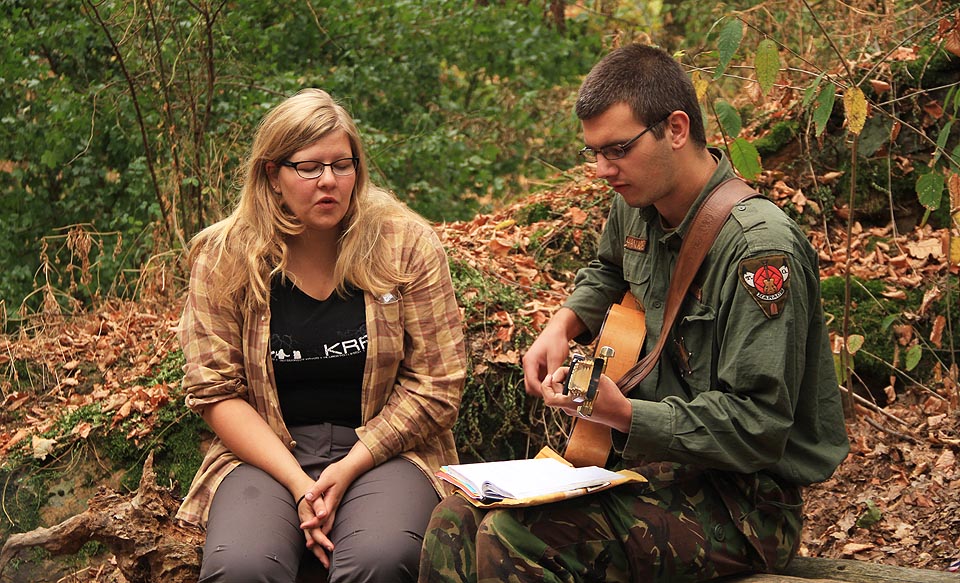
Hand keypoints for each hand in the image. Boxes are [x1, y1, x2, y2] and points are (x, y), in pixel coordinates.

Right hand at [296, 493, 333, 566]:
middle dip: (319, 553)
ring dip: (318, 553)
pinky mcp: (307, 526)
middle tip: (327, 564)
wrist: (300, 488)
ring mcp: (306, 526)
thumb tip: (323, 515)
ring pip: (310, 542)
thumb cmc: (309, 491)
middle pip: (311, 542)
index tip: (330, 548)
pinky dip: (316, 547)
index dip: (322, 541)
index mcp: (308, 518)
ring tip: (325, 563)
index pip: (315, 532)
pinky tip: (321, 553)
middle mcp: (305, 524)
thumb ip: (319, 506)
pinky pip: (311, 539)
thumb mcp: (315, 495)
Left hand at [299, 441, 373, 563]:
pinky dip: (324, 528)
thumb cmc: (337, 473)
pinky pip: (329, 521)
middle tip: (309, 545)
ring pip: (329, 524)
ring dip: (322, 535)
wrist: (349, 470)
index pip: (321, 516)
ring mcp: (335, 507)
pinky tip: (319, 531)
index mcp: (331, 501)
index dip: (312, 523)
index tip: (303, 526)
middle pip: (327, 525)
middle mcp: (334, 506)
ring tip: (313, 544)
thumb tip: (308, 498)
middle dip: (319, 536)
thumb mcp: (325, 478)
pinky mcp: (334, 506)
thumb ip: (317, 489)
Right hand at [522, 309, 582, 395]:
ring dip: (544, 388)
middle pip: (530, 386)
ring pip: (534, 385)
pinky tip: (557, 383)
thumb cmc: (555, 340)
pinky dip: (547, 384)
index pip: (531, 383)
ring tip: (558, 388)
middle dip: (542, 392)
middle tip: (556, 393)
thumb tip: (554, 388)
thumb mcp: (555, 357)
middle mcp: (528, 366)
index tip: (555, 394)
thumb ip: (553, 373)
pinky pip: (540, 380)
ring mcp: (532, 367)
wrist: (557, 330)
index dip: (542, 391)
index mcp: (529, 362)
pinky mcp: (538, 368)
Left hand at [540, 367, 631, 433]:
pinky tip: (578, 382)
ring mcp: (573, 411)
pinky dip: (568, 389)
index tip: (553, 374)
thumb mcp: (597, 380)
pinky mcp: (578, 411)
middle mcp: (570, 409)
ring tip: (572, 375)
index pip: (550, 397)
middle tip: (564, 372)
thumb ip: (583, 372)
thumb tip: (575, 365)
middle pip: (553, 394)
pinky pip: (567, 399)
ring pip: (559, 396)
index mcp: (573, 402)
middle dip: (555, 380)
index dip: (547, 384)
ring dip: (562, 385)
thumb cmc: (611, 398)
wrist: (621, 414)